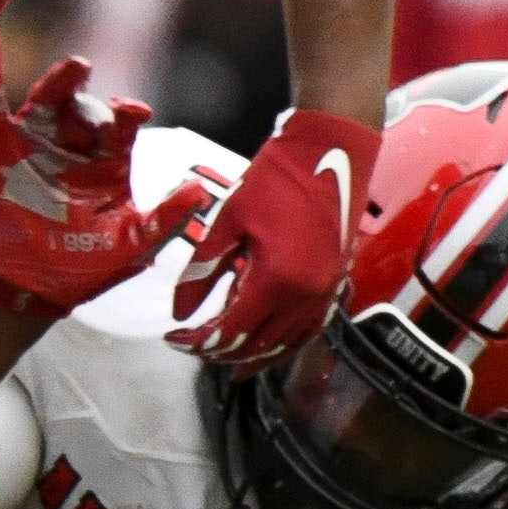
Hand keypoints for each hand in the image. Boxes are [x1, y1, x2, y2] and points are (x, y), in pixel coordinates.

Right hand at [0, 57, 208, 321]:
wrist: (24, 289)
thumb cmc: (82, 270)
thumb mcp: (132, 247)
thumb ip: (165, 219)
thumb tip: (199, 191)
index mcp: (107, 162)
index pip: (122, 126)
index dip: (128, 114)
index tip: (134, 112)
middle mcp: (73, 147)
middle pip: (84, 108)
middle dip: (92, 104)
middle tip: (95, 112)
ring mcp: (34, 144)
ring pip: (48, 101)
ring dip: (61, 82)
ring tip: (75, 69)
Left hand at [169, 107, 375, 365]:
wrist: (330, 150)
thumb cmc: (276, 180)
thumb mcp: (227, 222)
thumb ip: (201, 272)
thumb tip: (179, 313)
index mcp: (276, 280)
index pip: (229, 332)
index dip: (196, 343)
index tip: (171, 338)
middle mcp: (306, 295)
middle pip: (257, 346)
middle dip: (220, 352)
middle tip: (192, 346)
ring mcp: (326, 293)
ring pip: (286, 345)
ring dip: (252, 356)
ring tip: (223, 357)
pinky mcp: (336, 284)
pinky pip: (309, 330)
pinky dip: (284, 344)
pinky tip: (266, 346)